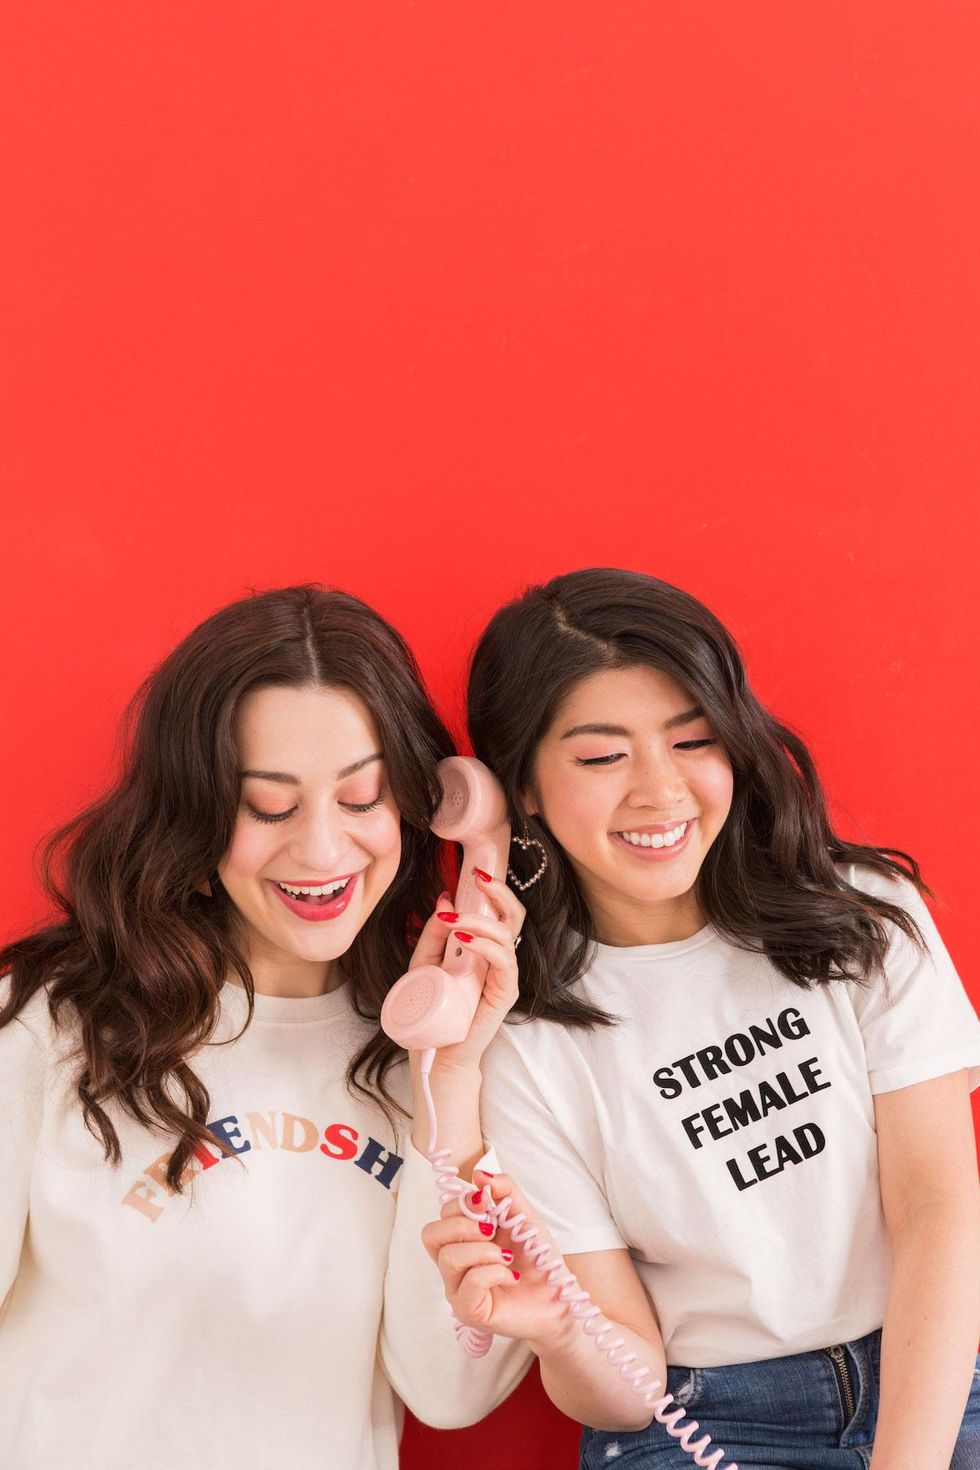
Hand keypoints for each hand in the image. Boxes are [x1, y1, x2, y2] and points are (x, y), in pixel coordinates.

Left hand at [408, 871, 524, 1071]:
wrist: (435, 1053)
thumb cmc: (432, 1009)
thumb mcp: (424, 962)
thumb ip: (434, 934)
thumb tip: (443, 898)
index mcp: (485, 948)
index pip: (499, 912)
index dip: (493, 889)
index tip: (476, 870)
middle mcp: (499, 958)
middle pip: (513, 916)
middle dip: (499, 892)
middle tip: (478, 877)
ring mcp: (504, 976)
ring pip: (507, 935)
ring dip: (480, 921)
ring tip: (454, 921)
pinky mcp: (504, 995)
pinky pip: (505, 963)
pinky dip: (487, 947)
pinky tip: (465, 940)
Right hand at [421, 1170, 571, 1349]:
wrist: (557, 1295)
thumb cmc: (536, 1257)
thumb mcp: (523, 1214)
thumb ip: (504, 1190)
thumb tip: (478, 1175)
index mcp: (462, 1238)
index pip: (442, 1214)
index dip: (463, 1203)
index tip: (490, 1207)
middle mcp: (454, 1263)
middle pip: (430, 1234)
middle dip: (461, 1224)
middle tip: (491, 1230)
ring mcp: (458, 1288)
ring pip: (448, 1258)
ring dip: (483, 1250)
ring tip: (505, 1256)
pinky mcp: (468, 1311)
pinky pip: (468, 1283)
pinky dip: (493, 1272)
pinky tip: (511, 1276)